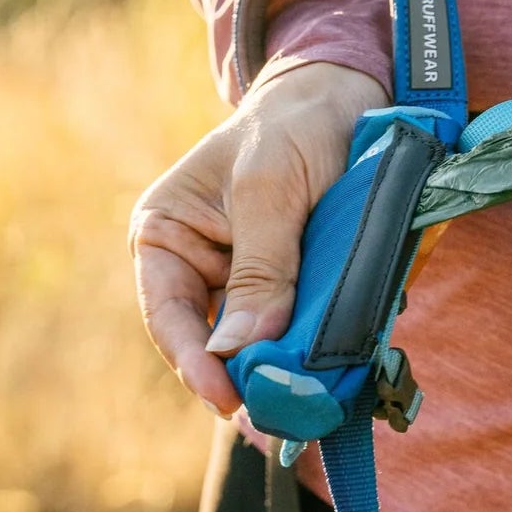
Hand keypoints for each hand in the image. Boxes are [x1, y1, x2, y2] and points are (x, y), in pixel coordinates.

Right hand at [130, 62, 387, 413]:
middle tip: (276, 416)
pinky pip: (295, 329)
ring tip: (305, 407)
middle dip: (243, 376)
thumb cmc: (291, 125)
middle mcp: (197, 265)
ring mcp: (245, 280)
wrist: (345, 94)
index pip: (168, 313)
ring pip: (256, 343)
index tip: (226, 397)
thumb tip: (242, 350)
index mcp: (165, 234)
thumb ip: (259, 266)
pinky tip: (332, 374)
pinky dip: (310, 350)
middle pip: (212, 340)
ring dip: (281, 370)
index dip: (194, 361)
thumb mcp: (271, 187)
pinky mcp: (291, 287)